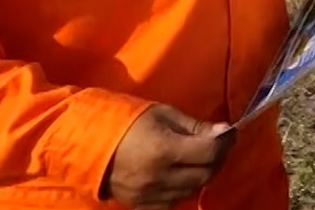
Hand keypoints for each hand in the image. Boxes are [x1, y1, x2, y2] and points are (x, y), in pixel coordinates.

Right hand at [100, 104, 234, 208]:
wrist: (86, 143)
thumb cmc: (126, 121)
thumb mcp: (163, 114)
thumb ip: (195, 126)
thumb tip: (224, 132)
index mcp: (164, 150)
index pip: (210, 153)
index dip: (226, 142)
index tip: (229, 132)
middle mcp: (158, 177)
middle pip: (205, 175)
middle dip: (217, 159)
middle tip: (217, 145)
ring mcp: (148, 195)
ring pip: (191, 191)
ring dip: (201, 175)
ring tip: (199, 159)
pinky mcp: (140, 205)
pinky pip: (172, 204)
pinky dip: (182, 191)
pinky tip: (180, 176)